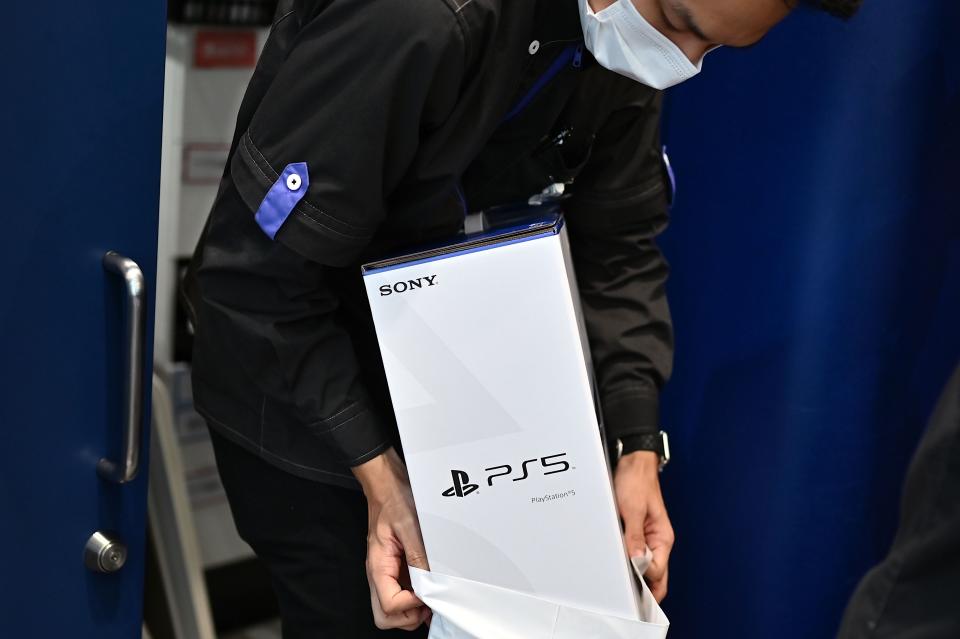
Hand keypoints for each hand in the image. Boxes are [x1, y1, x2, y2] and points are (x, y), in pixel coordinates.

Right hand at [353, 448, 430, 630]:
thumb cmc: (394, 500)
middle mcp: (378, 574)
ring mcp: (385, 573)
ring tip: (430, 596)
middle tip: (427, 604)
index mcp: (378, 565)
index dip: (410, 605)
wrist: (386, 485)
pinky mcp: (393, 568)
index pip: (388, 605)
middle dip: (407, 617)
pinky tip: (427, 587)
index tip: (426, 593)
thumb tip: (429, 581)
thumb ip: (418, 555)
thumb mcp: (409, 525)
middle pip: (384, 616)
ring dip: (411, 611)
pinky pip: (399, 594)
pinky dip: (413, 599)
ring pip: (390, 611)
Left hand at [614, 450, 674, 601]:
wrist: (634, 464)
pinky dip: (626, 557)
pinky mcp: (637, 532)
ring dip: (632, 570)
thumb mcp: (633, 510)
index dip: (643, 580)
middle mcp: (658, 540)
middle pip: (654, 574)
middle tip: (625, 595)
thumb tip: (636, 561)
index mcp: (663, 538)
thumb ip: (635, 536)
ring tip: (619, 576)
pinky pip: (633, 551)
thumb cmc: (638, 482)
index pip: (658, 572)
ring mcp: (647, 537)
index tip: (629, 584)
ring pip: (642, 563)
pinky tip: (617, 560)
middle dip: (642, 585)